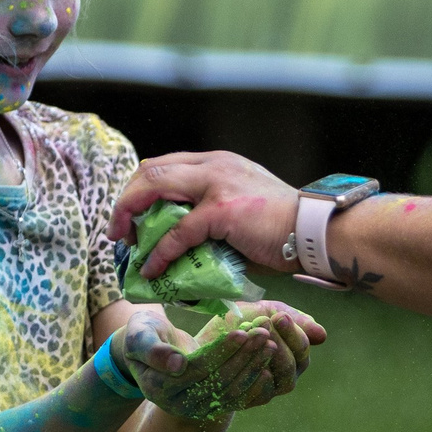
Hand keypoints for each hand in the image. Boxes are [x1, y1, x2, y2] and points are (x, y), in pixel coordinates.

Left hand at [109, 153, 299, 278]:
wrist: (313, 231)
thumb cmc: (282, 228)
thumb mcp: (241, 208)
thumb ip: (211, 214)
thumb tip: (181, 246)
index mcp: (217, 162)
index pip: (164, 164)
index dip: (139, 189)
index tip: (131, 216)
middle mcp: (213, 165)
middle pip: (150, 170)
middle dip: (126, 201)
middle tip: (118, 231)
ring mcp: (217, 183)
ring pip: (154, 187)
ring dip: (130, 216)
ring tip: (126, 245)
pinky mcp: (221, 209)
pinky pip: (178, 231)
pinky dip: (160, 252)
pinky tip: (152, 269)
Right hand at [118, 304, 319, 418]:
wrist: (150, 351)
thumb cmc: (143, 336)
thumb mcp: (139, 335)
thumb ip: (152, 349)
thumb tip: (177, 365)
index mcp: (158, 387)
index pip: (198, 368)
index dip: (221, 351)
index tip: (242, 332)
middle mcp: (177, 404)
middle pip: (218, 380)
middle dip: (243, 357)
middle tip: (264, 334)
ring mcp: (195, 409)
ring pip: (230, 390)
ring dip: (252, 367)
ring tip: (269, 343)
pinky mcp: (209, 408)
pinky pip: (236, 398)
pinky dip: (253, 381)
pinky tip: (267, 363)